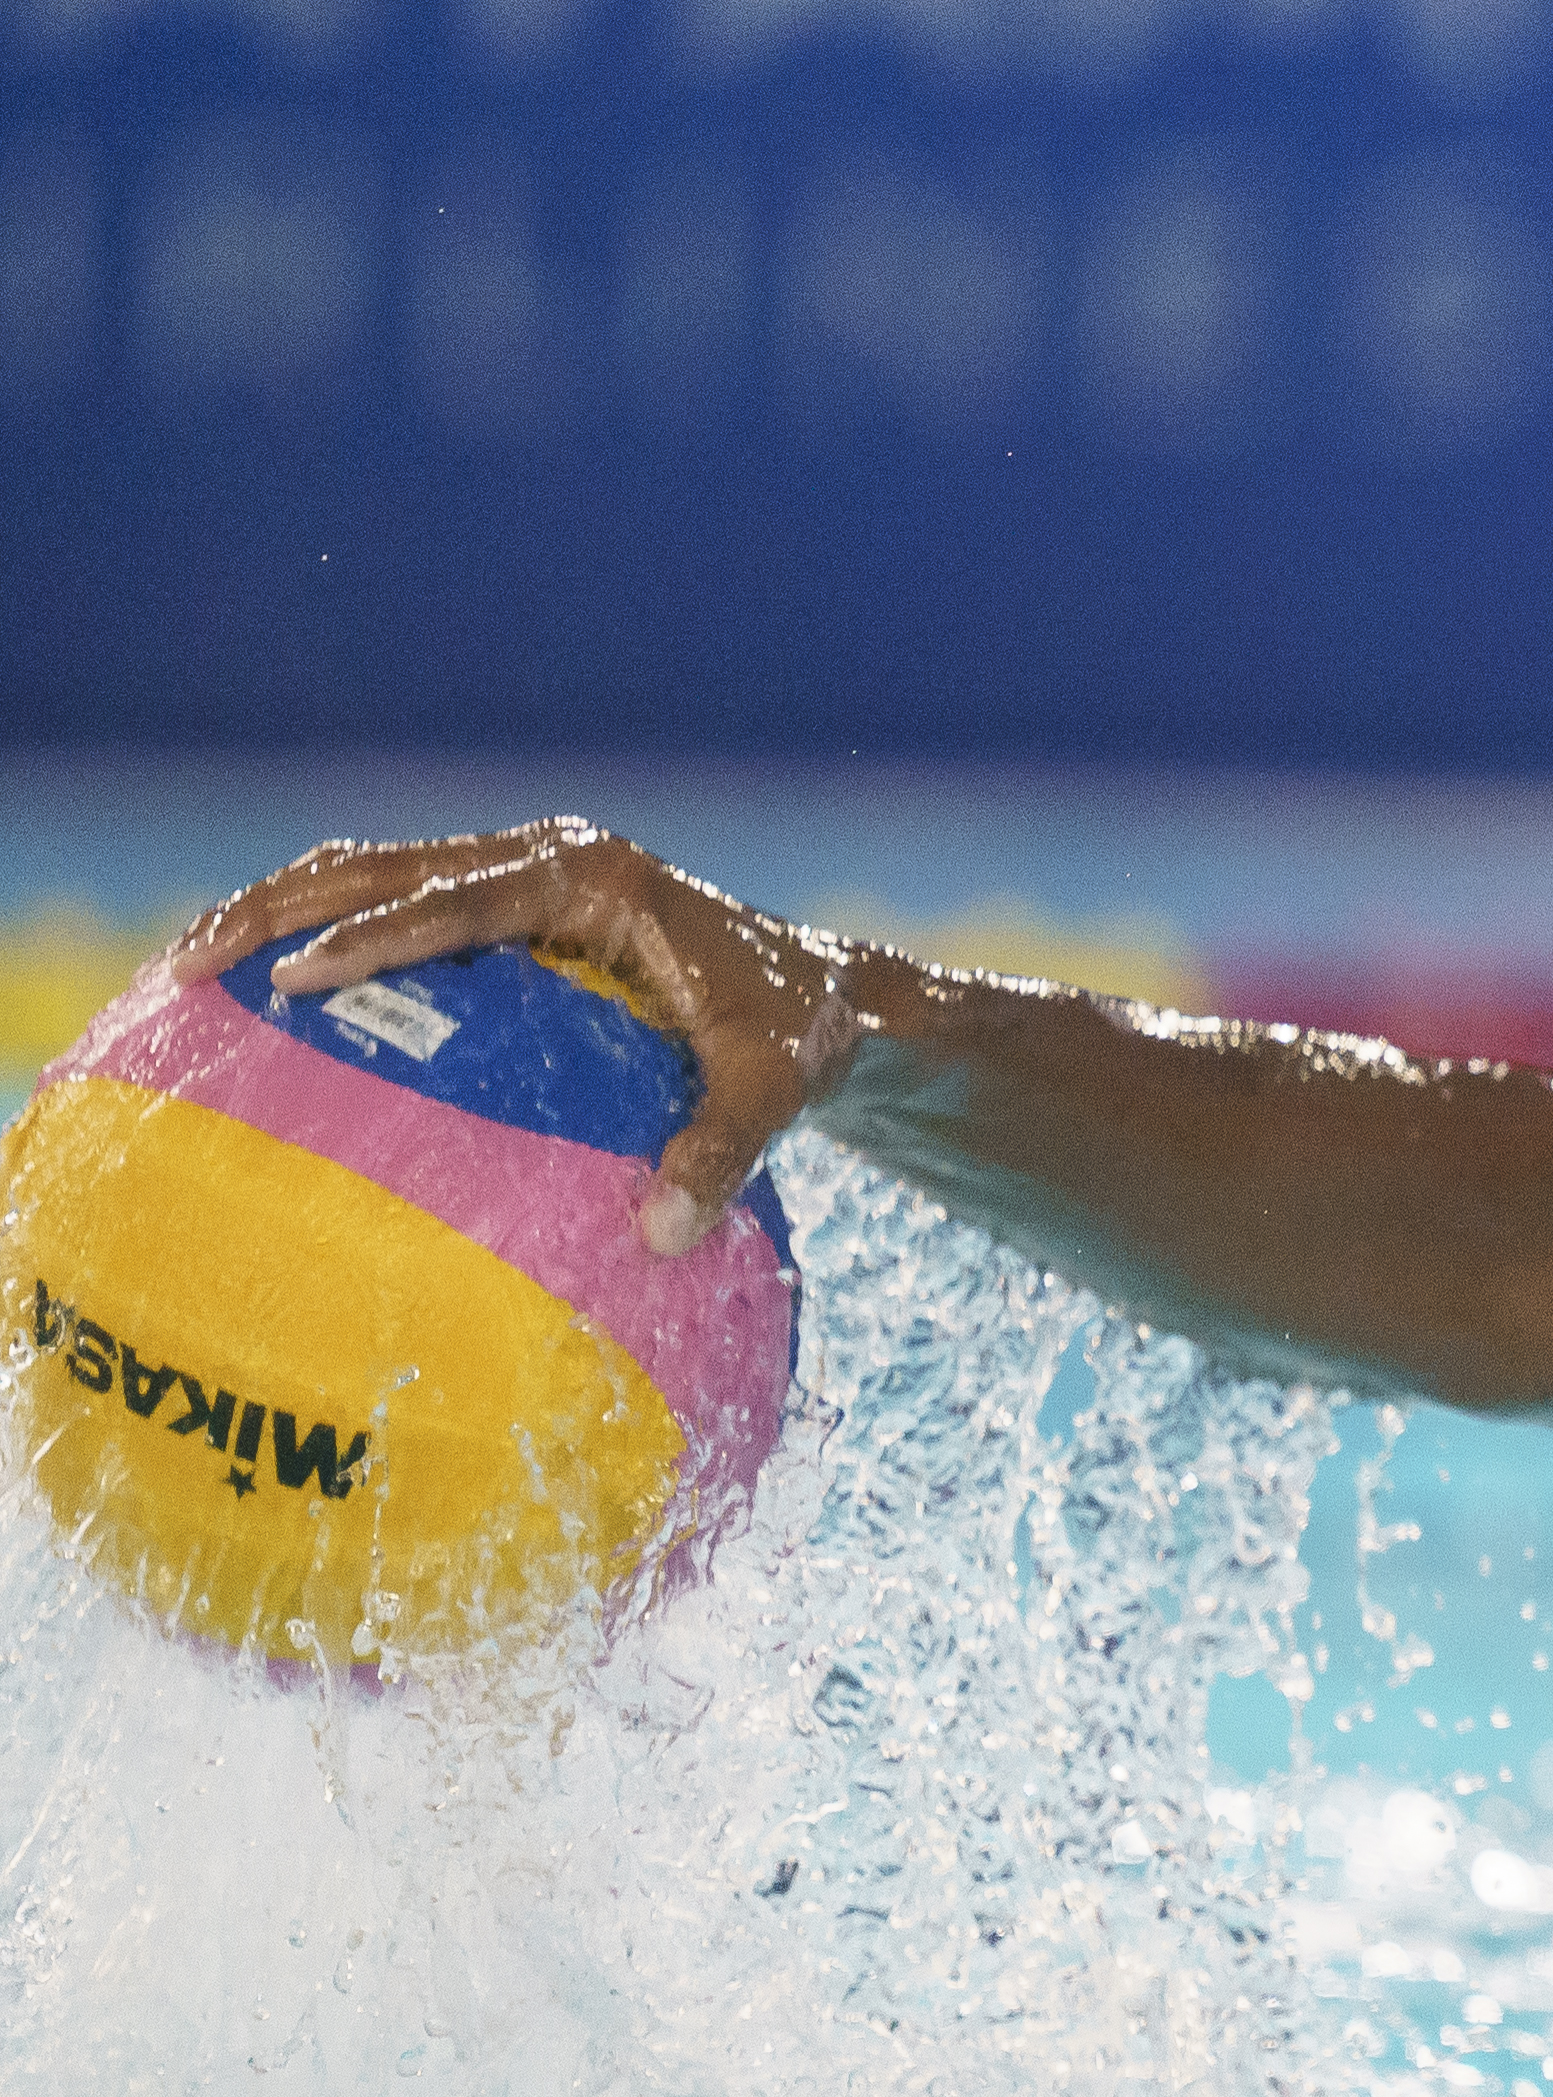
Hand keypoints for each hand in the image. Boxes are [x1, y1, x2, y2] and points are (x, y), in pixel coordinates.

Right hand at [173, 819, 862, 1256]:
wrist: (824, 996)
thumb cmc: (798, 1036)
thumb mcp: (776, 1091)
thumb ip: (723, 1153)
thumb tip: (662, 1235)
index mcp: (596, 879)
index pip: (462, 900)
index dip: (374, 934)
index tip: (297, 975)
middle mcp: (549, 860)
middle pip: (386, 867)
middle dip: (281, 906)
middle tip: (188, 962)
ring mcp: (524, 879)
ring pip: (375, 876)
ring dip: (281, 912)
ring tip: (185, 970)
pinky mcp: (510, 912)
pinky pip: (399, 914)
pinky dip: (327, 939)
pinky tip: (259, 1001)